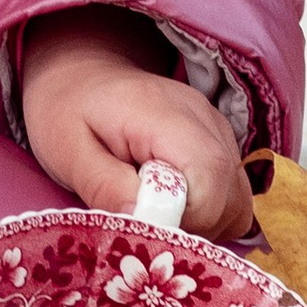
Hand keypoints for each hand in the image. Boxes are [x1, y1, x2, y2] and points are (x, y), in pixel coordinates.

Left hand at [19, 6, 252, 240]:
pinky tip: (170, 205)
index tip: (147, 227)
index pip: (210, 177)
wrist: (78, 78)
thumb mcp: (67, 153)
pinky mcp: (220, 141)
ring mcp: (217, 127)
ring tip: (155, 214)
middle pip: (232, 194)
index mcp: (163, 115)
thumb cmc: (66, 115)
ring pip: (239, 200)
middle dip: (195, 228)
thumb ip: (104, 187)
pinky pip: (234, 193)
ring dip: (204, 224)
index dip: (188, 219)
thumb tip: (143, 222)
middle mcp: (203, 117)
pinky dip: (210, 213)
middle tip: (146, 224)